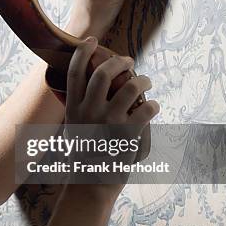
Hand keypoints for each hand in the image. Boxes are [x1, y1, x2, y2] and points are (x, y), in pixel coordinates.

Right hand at [63, 37, 159, 198]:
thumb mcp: (72, 130)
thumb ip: (78, 110)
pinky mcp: (127, 134)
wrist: (90, 184)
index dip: (83, 52)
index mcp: (73, 108)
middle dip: (119, 62)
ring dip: (143, 80)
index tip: (92, 41)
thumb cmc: (82, 158)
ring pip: (130, 87)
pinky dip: (153, 106)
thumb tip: (88, 91)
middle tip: (128, 61)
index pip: (75, 72)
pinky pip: (146, 109)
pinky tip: (153, 108)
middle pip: (104, 74)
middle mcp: (89, 111)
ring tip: (146, 81)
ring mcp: (108, 122)